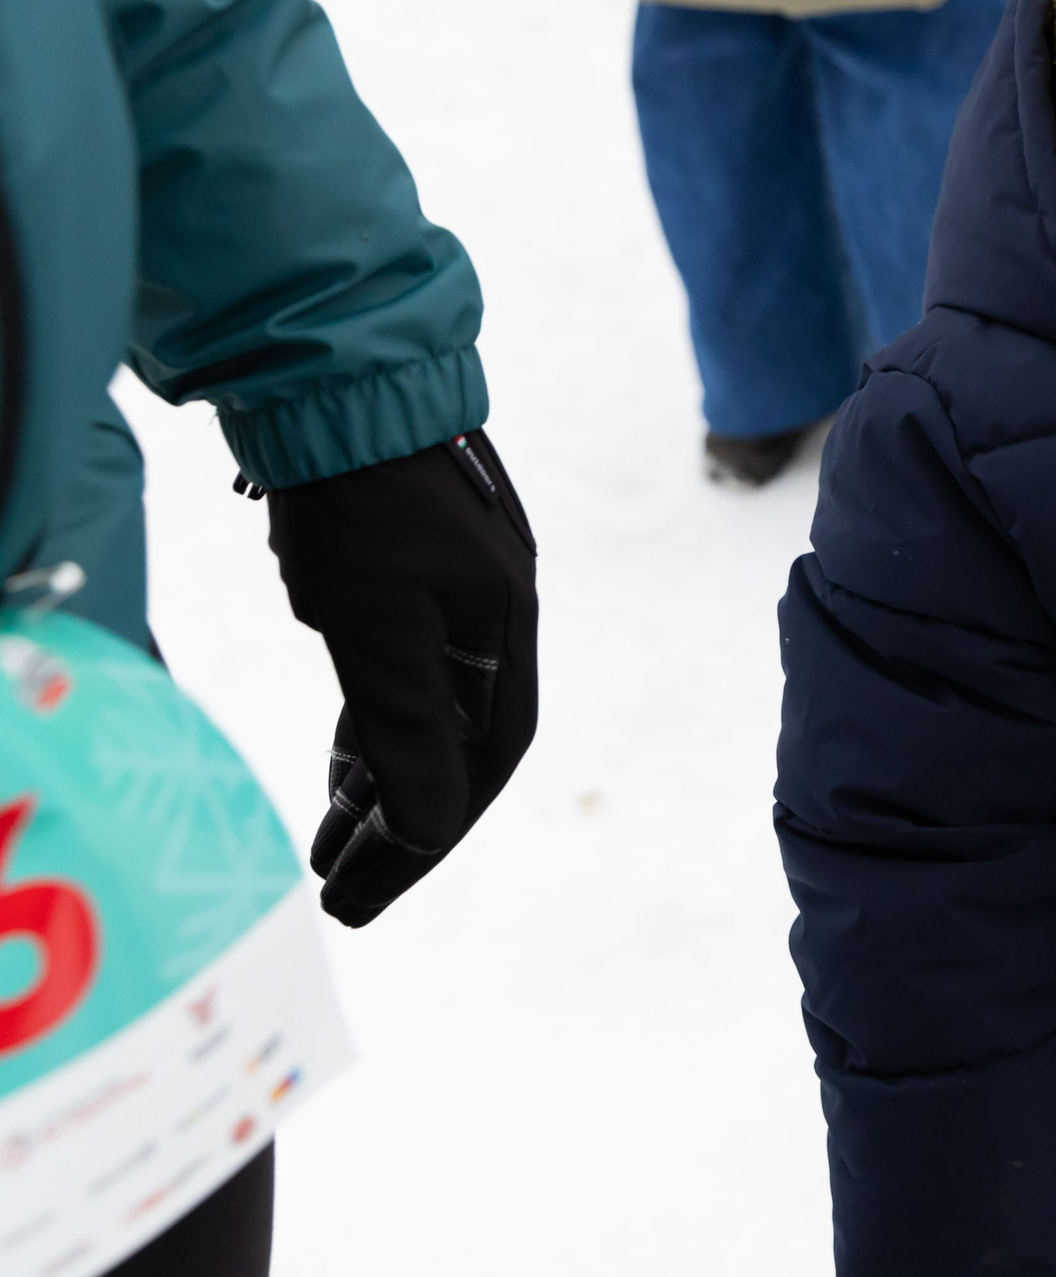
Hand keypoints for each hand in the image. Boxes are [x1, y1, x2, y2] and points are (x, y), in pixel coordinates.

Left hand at [266, 430, 537, 926]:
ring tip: (328, 843)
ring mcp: (458, 598)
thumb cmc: (362, 501)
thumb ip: (405, 726)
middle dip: (401, 828)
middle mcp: (496, 619)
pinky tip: (341, 765)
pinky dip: (373, 730)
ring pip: (429, 716)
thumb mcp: (376, 622)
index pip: (481, 761)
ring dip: (381, 785)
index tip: (362, 893)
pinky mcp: (417, 580)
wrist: (341, 383)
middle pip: (460, 749)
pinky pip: (405, 679)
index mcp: (506, 629)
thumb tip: (428, 826)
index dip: (425, 837)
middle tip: (337, 888)